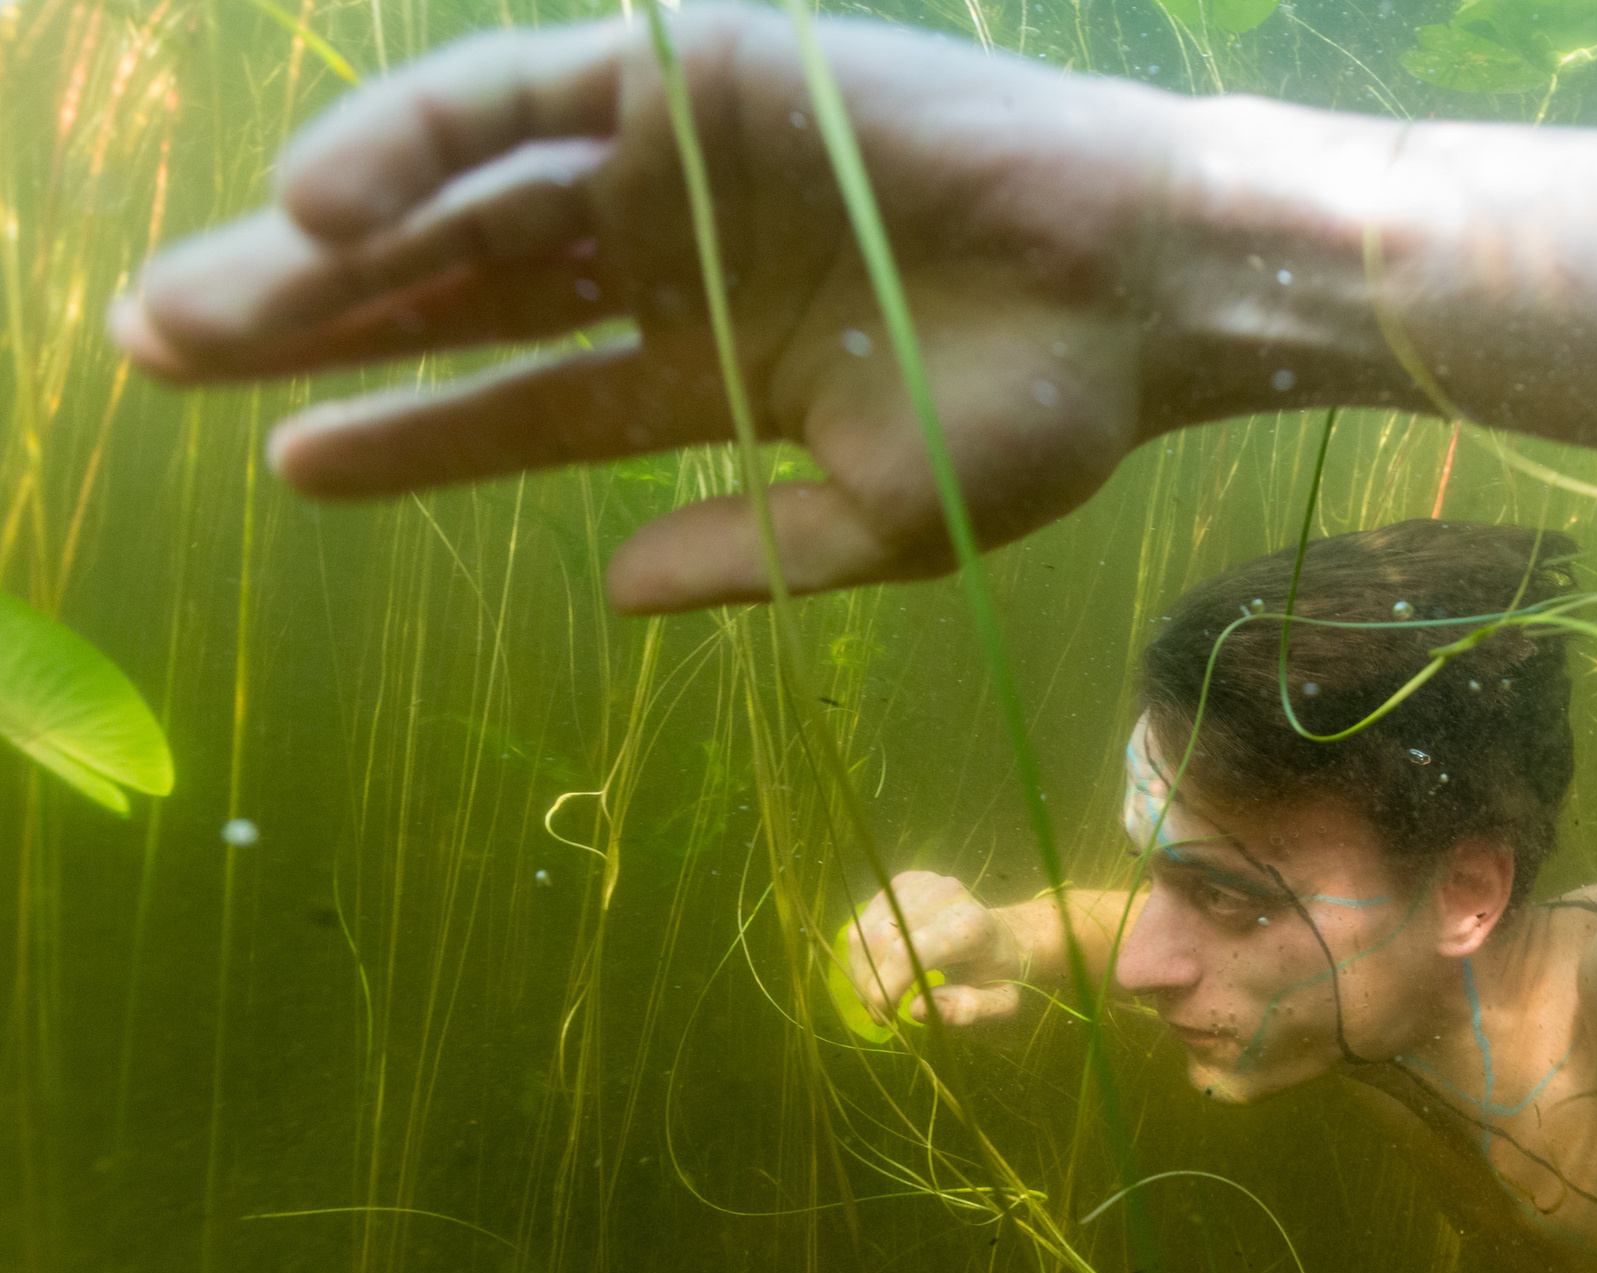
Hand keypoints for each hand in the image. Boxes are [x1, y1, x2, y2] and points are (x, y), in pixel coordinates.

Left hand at [108, 6, 1168, 611]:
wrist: (1147, 289)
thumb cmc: (1042, 412)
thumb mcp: (882, 527)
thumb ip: (744, 554)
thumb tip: (606, 589)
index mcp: (711, 367)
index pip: (528, 403)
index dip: (410, 435)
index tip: (291, 468)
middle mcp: (671, 257)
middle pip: (461, 292)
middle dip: (316, 329)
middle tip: (160, 360)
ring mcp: (673, 161)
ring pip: (463, 198)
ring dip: (326, 247)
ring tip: (194, 312)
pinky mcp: (685, 70)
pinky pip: (518, 99)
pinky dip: (414, 139)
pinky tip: (319, 203)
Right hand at [838, 871, 1027, 1028]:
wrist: (1003, 936)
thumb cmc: (998, 975)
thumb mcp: (1001, 1003)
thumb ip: (969, 1009)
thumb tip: (918, 1009)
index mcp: (971, 926)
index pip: (908, 953)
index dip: (885, 987)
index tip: (883, 1017)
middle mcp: (945, 896)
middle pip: (880, 942)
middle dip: (870, 985)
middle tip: (880, 1014)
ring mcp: (922, 884)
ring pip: (865, 931)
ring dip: (862, 971)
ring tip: (879, 996)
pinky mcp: (904, 883)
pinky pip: (865, 920)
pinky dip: (863, 952)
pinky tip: (881, 970)